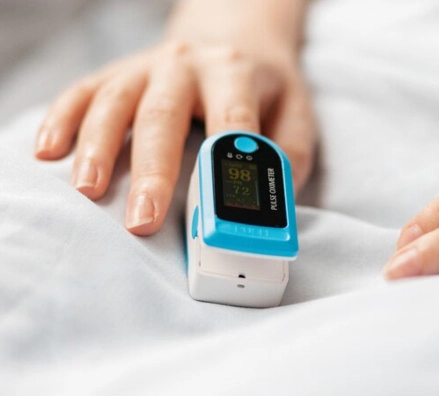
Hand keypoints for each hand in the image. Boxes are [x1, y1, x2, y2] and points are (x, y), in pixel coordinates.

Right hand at [35, 40, 315, 235]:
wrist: (234, 37)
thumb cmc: (264, 88)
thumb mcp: (294, 114)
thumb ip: (289, 156)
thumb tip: (275, 203)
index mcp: (235, 73)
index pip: (232, 117)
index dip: (223, 163)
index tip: (217, 210)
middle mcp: (187, 64)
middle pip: (164, 115)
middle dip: (152, 171)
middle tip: (143, 220)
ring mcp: (147, 65)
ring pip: (116, 101)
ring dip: (98, 147)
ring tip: (88, 190)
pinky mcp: (118, 71)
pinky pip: (83, 90)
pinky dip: (62, 119)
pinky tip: (48, 151)